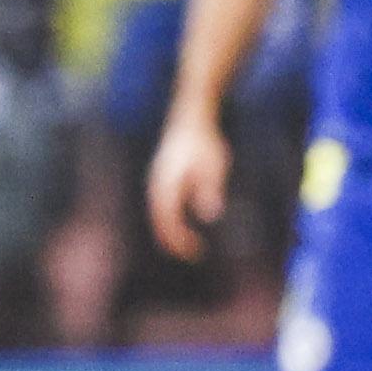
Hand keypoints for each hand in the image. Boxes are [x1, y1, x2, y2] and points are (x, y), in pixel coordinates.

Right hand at [144, 111, 231, 263]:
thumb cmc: (204, 140)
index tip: (196, 251)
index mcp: (168, 183)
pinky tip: (183, 222)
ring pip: (158, 213)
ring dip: (170, 231)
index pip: (168, 220)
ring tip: (188, 243)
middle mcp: (157, 184)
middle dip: (173, 241)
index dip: (180, 240)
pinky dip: (169, 219)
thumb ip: (209, 189)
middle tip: (192, 255)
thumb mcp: (214, 165)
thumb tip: (209, 215)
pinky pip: (161, 205)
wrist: (191, 116)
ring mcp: (157, 180)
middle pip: (158, 221)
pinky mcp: (161, 177)